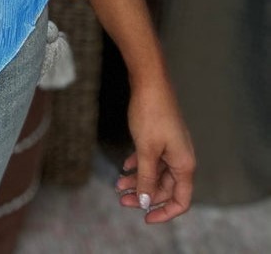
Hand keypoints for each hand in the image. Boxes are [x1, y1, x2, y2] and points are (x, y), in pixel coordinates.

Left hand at [115, 79, 195, 221]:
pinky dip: (138, 165)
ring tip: (117, 185)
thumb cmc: (151, 114)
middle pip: (165, 187)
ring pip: (156, 173)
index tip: (146, 218)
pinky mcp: (161, 137)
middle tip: (121, 199)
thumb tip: (145, 201)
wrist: (150, 82)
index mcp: (184, 165)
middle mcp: (181, 158)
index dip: (165, 212)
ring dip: (138, 180)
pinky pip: (151, 159)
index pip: (181, 200)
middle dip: (144, 196)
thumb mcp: (147, 149)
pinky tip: (124, 167)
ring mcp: (171, 147)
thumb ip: (147, 177)